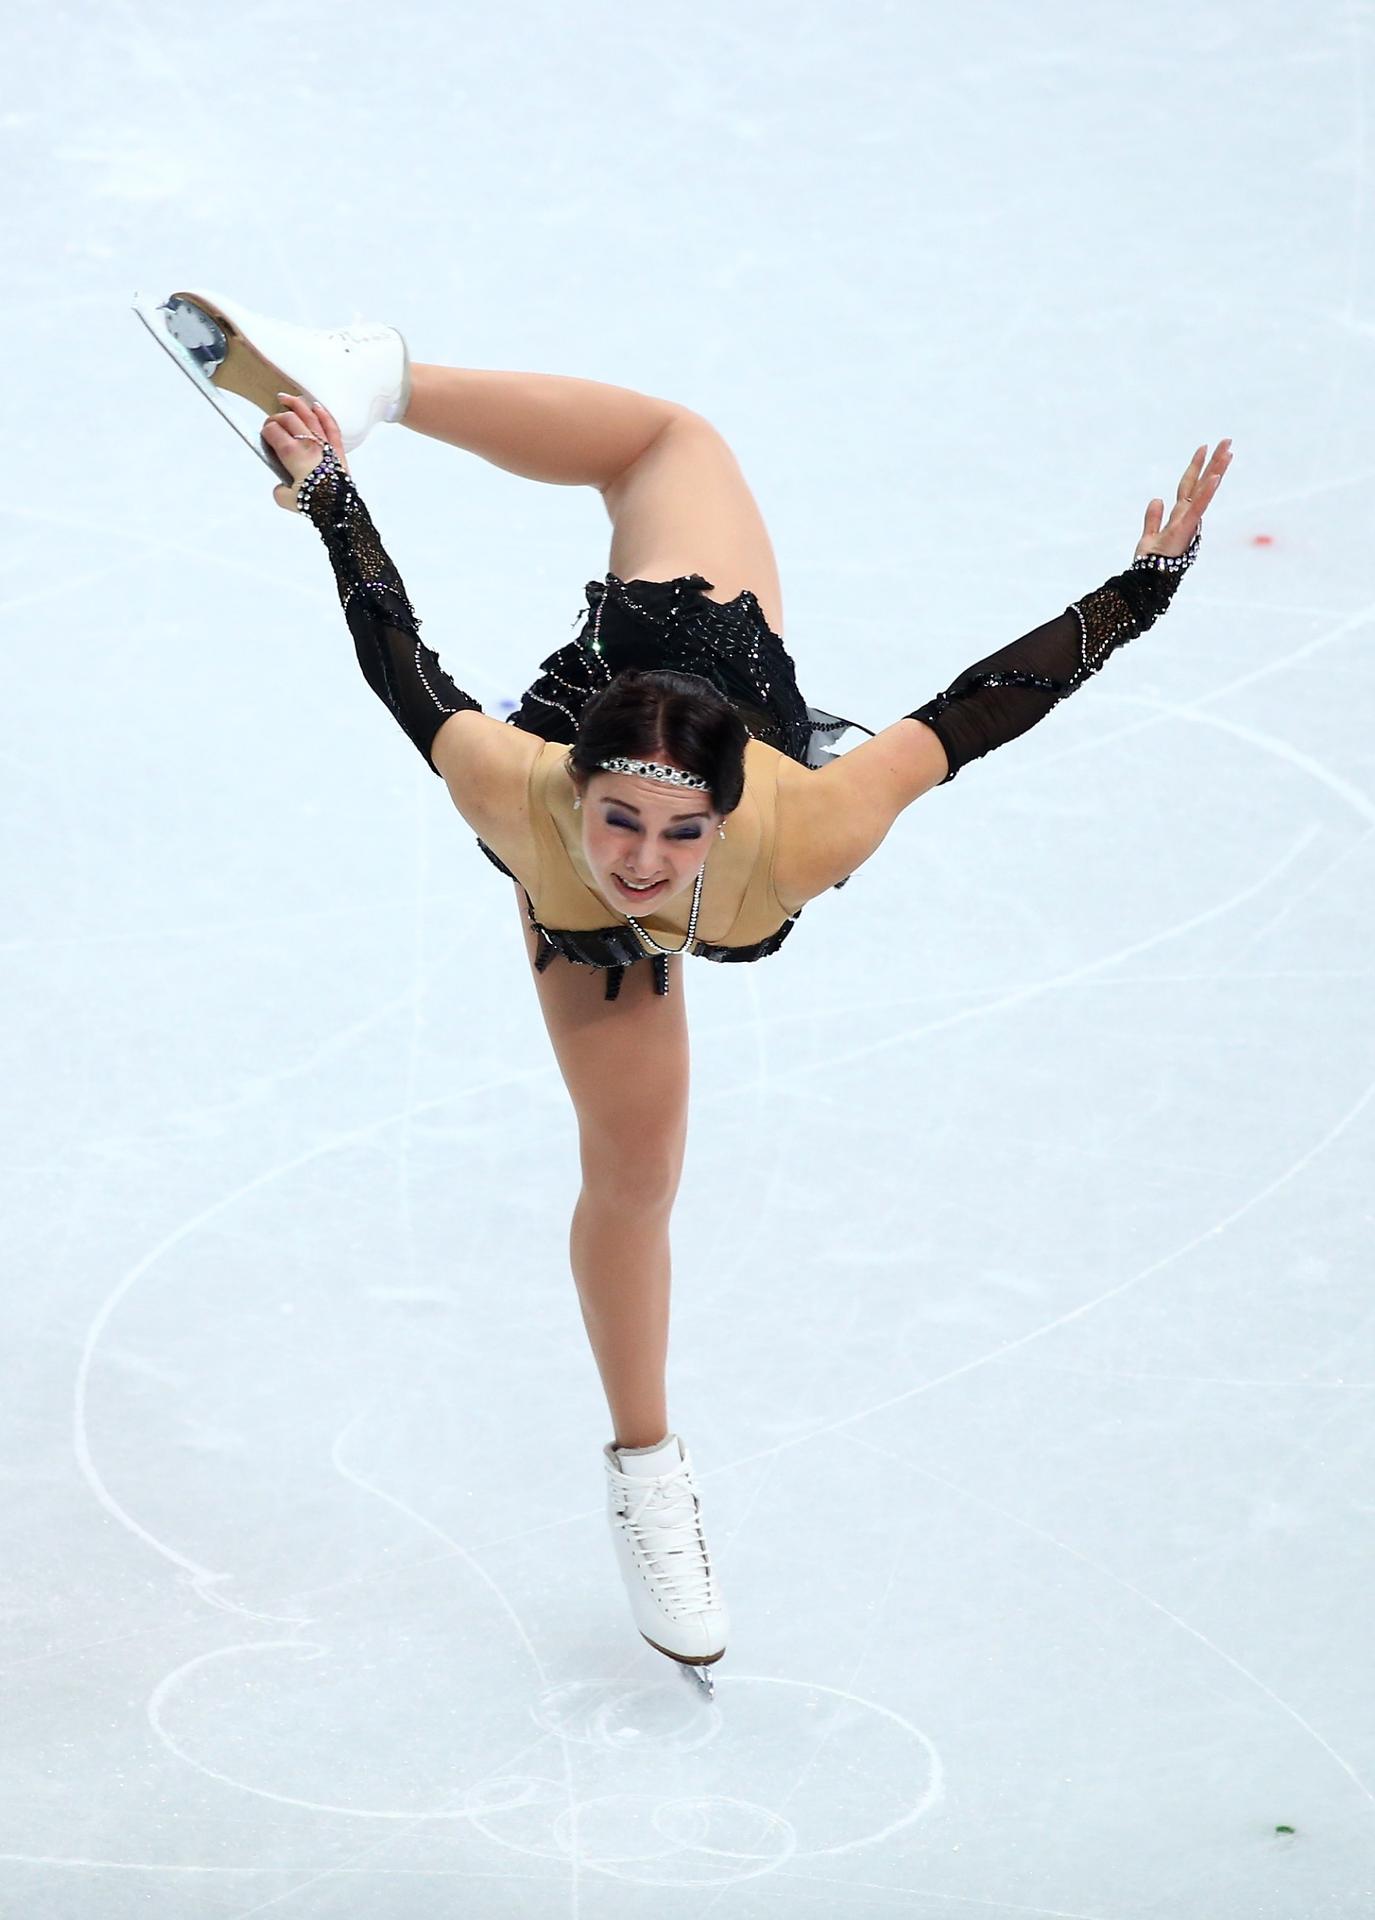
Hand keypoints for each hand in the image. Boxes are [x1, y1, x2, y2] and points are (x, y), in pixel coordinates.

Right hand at [262, 393, 349, 510]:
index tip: (263, 434)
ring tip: (284, 398)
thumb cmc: (316, 502)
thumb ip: (280, 492)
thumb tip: (280, 488)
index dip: (265, 430)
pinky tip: (316, 406)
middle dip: (276, 417)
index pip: (273, 431)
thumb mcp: (289, 501)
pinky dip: (323, 413)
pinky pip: (330, 425)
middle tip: (271, 422)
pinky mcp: (337, 447)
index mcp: (292, 453)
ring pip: (308, 415)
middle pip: (288, 418)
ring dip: (295, 404)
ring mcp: (324, 442)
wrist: (340, 507)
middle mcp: (308, 443)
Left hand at [1135, 440, 1232, 559]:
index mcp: (1180, 516)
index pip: (1190, 487)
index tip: (1204, 449)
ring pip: (1204, 491)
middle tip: (1227, 440)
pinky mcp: (1185, 528)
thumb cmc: (1151, 564)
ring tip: (1227, 451)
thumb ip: (1153, 518)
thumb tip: (1156, 499)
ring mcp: (1189, 521)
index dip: (1196, 468)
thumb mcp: (1149, 537)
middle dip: (1214, 461)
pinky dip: (1206, 492)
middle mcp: (1188, 516)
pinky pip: (1197, 506)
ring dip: (1216, 470)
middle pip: (1202, 483)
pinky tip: (1214, 476)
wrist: (1149, 581)